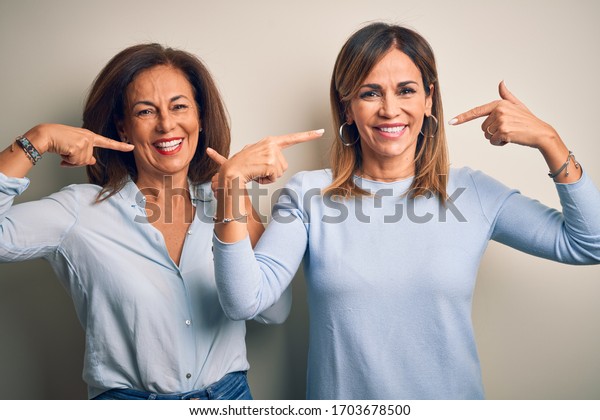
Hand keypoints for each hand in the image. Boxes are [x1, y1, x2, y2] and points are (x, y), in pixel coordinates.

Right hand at [25, 123, 133, 166]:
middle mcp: (89, 137)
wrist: (45, 135)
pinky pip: (75, 162)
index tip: (132, 147)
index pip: (108, 142)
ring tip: (64, 150)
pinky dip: (67, 160)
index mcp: (89, 136)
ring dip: (71, 160)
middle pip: (88, 160)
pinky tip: (63, 151)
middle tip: (67, 151)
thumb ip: (85, 153)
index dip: (120, 146)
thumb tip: (93, 161)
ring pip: (82, 162)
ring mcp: (85, 142)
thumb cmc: (57, 139)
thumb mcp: (74, 146)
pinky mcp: (78, 146)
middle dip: (77, 161)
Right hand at [206, 129, 323, 186]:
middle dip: (273, 173)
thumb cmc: (232, 168)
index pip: (292, 138)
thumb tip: (208, 152)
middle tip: (258, 171)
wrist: (227, 175)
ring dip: (268, 177)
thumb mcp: (243, 157)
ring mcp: (270, 152)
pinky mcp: (270, 161)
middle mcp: (271, 144)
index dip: (308, 135)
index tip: (321, 131)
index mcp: (269, 142)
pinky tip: (256, 176)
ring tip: (255, 173)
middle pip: (285, 165)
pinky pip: (275, 176)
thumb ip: (242, 155)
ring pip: (280, 172)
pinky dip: (266, 181)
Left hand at [449, 81, 558, 148]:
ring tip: (510, 133)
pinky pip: (493, 142)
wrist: (541, 132)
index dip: (463, 117)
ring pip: (487, 135)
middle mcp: (499, 111)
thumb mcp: (517, 105)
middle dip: (493, 132)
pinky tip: (511, 139)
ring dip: (496, 138)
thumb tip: (501, 82)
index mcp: (499, 104)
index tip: (451, 121)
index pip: (476, 111)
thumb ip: (506, 95)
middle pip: (483, 128)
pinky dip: (500, 143)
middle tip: (508, 129)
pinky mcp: (504, 131)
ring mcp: (501, 121)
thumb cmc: (528, 120)